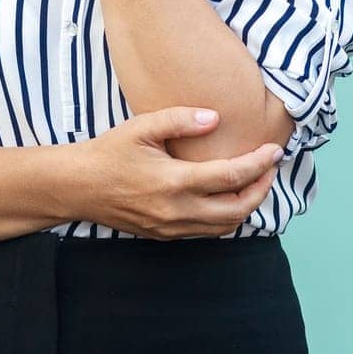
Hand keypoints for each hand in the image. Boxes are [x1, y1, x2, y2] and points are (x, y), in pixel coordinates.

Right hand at [77, 106, 283, 239]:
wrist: (77, 187)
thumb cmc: (108, 153)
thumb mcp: (141, 128)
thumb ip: (180, 120)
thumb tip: (215, 118)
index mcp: (173, 182)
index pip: (230, 177)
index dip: (258, 164)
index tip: (275, 150)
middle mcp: (177, 211)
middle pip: (237, 209)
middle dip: (262, 189)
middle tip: (270, 167)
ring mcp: (171, 228)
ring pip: (225, 226)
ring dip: (247, 206)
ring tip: (255, 182)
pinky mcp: (165, 236)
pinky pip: (207, 232)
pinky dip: (226, 217)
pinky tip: (228, 198)